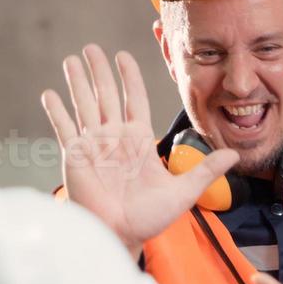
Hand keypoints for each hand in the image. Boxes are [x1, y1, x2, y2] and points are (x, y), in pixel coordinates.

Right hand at [42, 45, 236, 257]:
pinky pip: (65, 129)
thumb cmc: (149, 219)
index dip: (129, 76)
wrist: (122, 235)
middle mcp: (114, 138)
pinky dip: (56, 112)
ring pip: (84, 106)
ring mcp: (93, 146)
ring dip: (77, 83)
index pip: (134, 99)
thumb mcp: (183, 192)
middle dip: (99, 71)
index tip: (123, 56)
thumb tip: (234, 155)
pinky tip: (49, 94)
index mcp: (138, 139)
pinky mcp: (75, 157)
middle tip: (92, 48)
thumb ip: (205, 170)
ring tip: (71, 60)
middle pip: (106, 95)